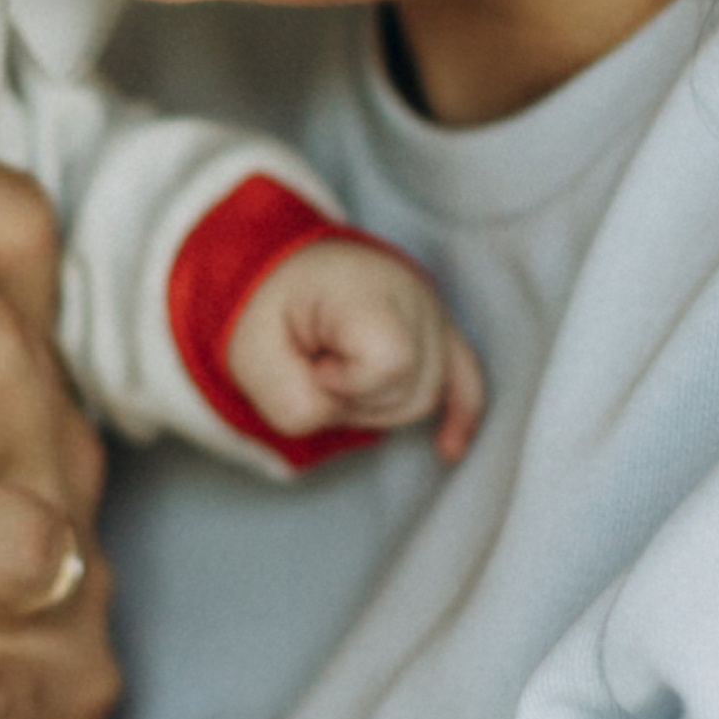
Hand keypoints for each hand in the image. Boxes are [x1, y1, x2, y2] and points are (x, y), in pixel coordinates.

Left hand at [227, 242, 483, 462]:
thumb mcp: (252, 352)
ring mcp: (431, 313)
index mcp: (366, 290)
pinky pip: (466, 379)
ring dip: (378, 404)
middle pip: (412, 389)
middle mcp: (412, 296)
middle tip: (317, 366)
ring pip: (427, 396)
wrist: (281, 270)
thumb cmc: (269, 307)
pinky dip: (459, 414)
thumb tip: (332, 418)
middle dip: (358, 400)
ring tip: (339, 370)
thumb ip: (289, 400)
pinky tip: (448, 448)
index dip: (347, 384)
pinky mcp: (439, 331)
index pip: (392, 362)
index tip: (313, 362)